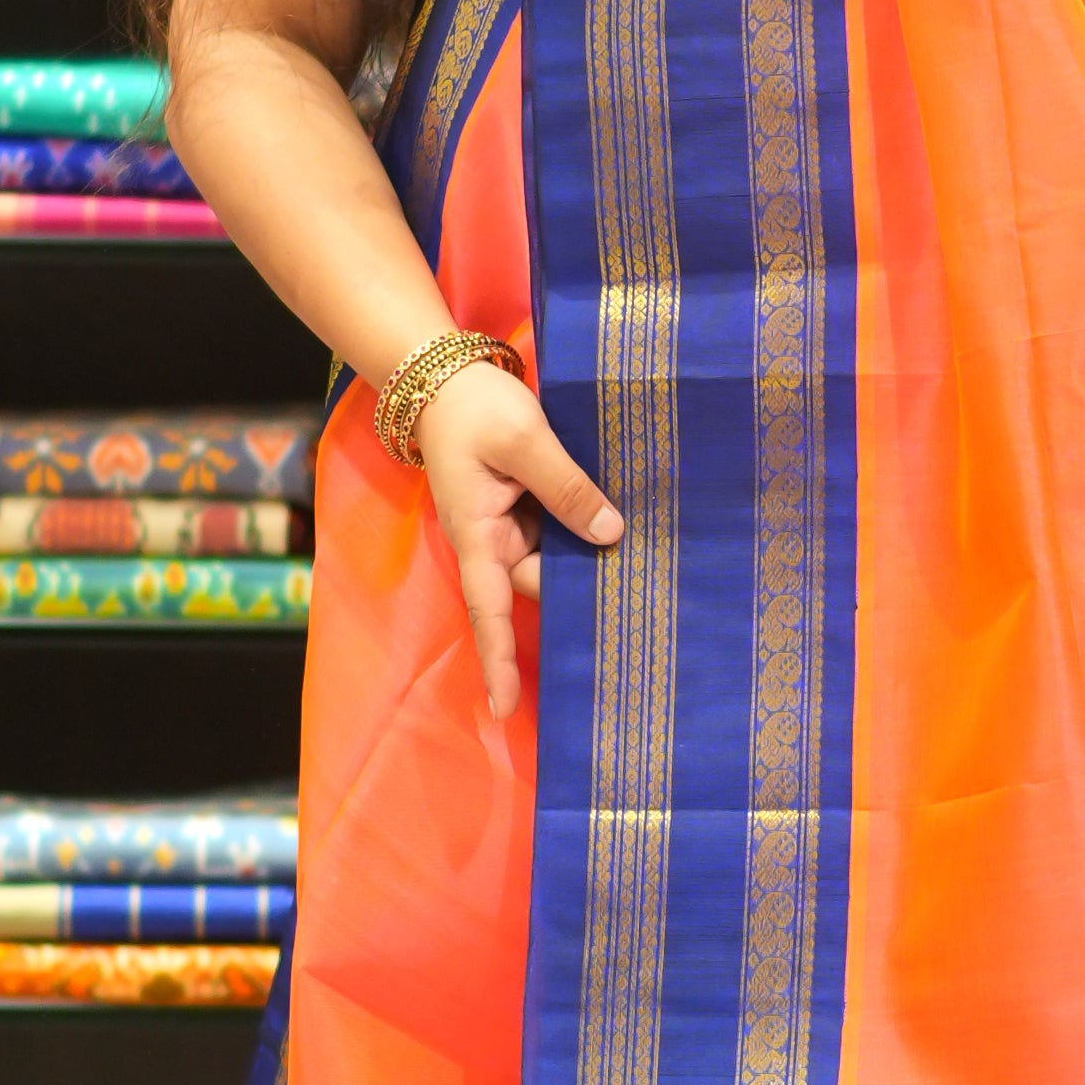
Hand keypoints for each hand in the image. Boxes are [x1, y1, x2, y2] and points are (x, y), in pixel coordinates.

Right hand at [415, 358, 620, 721]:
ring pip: (555, 560)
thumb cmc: (474, 409)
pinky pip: (558, 533)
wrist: (445, 376)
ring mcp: (508, 528)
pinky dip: (582, 529)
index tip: (504, 709)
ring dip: (586, 553)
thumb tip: (611, 535)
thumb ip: (567, 487)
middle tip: (639, 575)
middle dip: (579, 583)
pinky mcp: (524, 511)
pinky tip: (618, 521)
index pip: (488, 611)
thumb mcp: (524, 441)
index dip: (499, 660)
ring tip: (638, 544)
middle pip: (542, 583)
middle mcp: (492, 543)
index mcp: (477, 536)